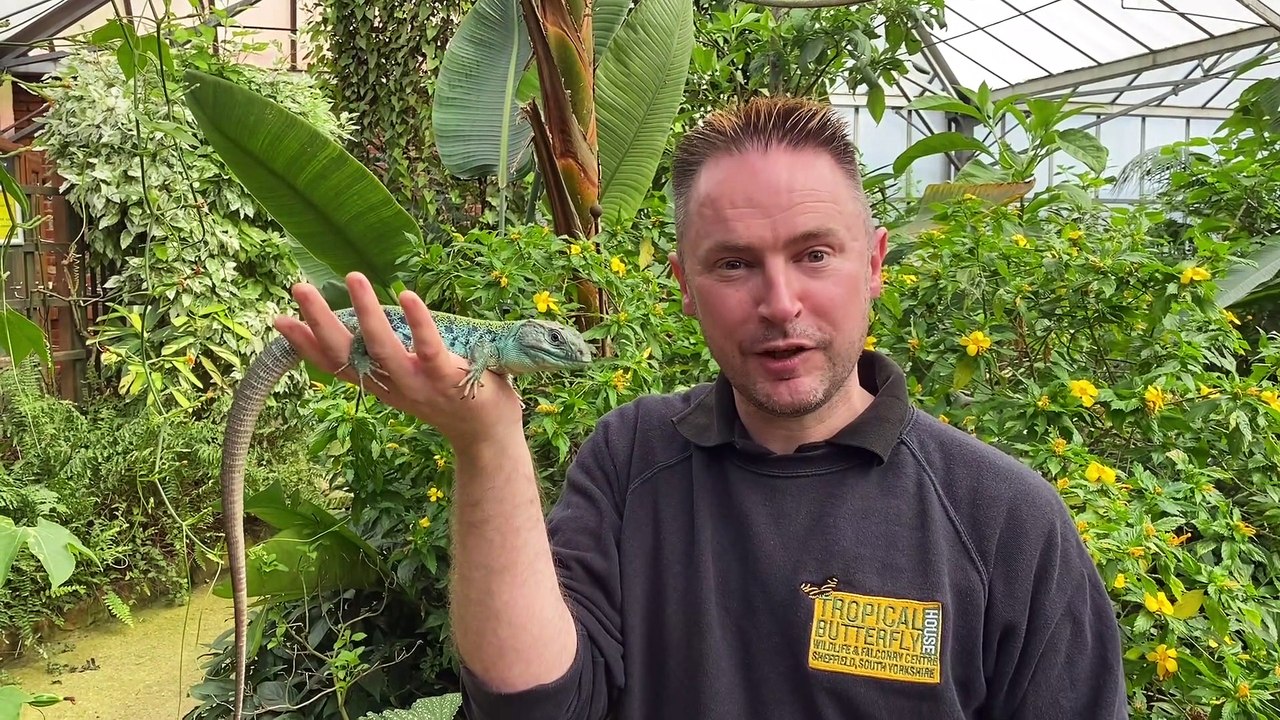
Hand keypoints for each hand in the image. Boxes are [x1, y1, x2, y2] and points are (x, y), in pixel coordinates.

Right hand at [274, 272, 524, 447]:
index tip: (280, 319)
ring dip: (366, 312)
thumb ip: (392, 359)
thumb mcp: (411, 382)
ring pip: (383, 347)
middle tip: (298, 288)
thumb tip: (374, 326)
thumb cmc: (453, 400)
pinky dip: (417, 322)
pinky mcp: (448, 378)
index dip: (306, 344)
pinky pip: (429, 347)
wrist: (488, 437)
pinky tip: (406, 295)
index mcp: (381, 385)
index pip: (336, 364)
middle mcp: (392, 386)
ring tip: (353, 277)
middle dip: (320, 321)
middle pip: (347, 353)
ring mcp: (418, 384)